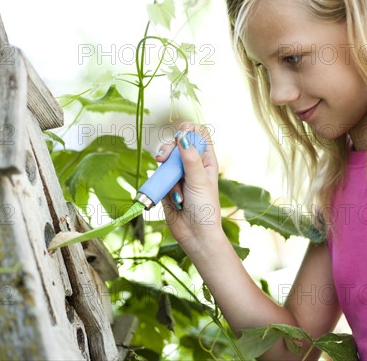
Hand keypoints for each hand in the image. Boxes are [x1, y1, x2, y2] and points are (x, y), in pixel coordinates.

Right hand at [155, 123, 222, 251]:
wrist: (195, 235)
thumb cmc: (205, 208)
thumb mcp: (199, 181)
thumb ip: (190, 158)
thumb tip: (183, 135)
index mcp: (206, 161)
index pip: (198, 135)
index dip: (189, 130)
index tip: (180, 132)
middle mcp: (192, 166)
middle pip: (177, 144)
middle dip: (168, 149)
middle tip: (162, 158)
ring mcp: (179, 176)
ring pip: (165, 161)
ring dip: (165, 172)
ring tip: (173, 188)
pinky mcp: (167, 186)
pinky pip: (160, 178)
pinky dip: (163, 186)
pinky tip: (174, 199)